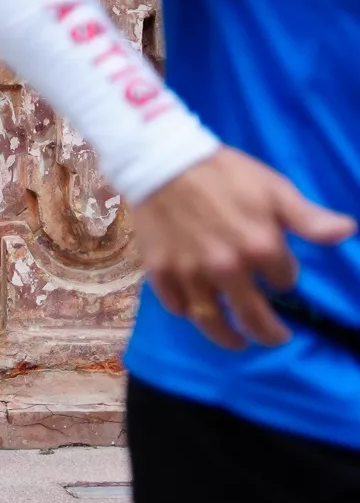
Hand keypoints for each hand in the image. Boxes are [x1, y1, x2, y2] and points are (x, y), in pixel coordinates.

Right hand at [136, 148, 356, 349]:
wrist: (162, 160)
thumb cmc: (224, 173)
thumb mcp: (274, 189)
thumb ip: (309, 218)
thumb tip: (347, 231)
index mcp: (261, 248)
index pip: (285, 281)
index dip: (283, 276)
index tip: (275, 268)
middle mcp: (227, 269)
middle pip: (254, 318)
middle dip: (269, 333)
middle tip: (275, 337)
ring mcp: (191, 273)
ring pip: (212, 321)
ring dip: (229, 337)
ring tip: (238, 342)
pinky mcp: (161, 271)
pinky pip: (177, 306)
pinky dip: (189, 312)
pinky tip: (196, 310)